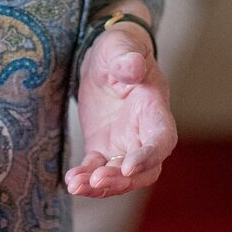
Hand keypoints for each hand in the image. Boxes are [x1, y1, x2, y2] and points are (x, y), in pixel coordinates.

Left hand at [65, 22, 176, 197]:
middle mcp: (143, 131)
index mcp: (154, 107)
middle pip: (145, 169)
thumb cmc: (119, 48)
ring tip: (76, 185)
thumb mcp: (119, 46)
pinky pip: (97, 168)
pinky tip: (70, 181)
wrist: (105, 58)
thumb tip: (133, 68)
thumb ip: (127, 58)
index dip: (149, 155)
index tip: (128, 166)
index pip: (161, 138)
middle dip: (122, 180)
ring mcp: (124, 142)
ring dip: (101, 186)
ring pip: (120, 176)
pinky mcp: (104, 147)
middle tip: (96, 181)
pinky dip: (86, 177)